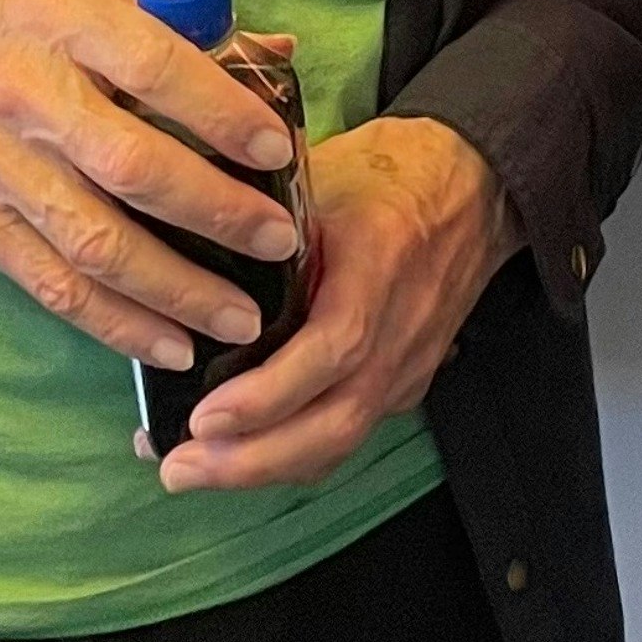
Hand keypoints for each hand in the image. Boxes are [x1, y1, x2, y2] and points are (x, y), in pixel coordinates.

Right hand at [0, 0, 302, 371]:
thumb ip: (169, 23)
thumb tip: (273, 49)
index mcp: (61, 20)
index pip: (157, 68)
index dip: (224, 112)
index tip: (279, 151)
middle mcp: (28, 96)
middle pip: (134, 167)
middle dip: (217, 214)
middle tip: (281, 244)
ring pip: (96, 243)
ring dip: (176, 289)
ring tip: (242, 319)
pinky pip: (50, 283)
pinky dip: (112, 322)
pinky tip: (167, 345)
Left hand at [156, 116, 523, 492]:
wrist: (476, 186)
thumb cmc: (391, 172)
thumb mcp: (322, 172)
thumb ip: (255, 209)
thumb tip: (166, 227)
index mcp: (381, 261)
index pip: (335, 347)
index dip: (269, 393)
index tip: (204, 416)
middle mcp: (401, 326)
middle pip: (336, 419)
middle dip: (252, 458)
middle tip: (179, 466)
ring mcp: (408, 362)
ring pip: (343, 439)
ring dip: (265, 468)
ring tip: (192, 470)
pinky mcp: (405, 381)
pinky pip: (348, 432)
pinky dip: (292, 455)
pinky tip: (238, 456)